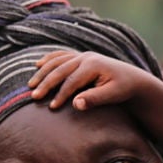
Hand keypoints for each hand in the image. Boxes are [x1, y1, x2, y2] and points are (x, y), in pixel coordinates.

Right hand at [29, 50, 158, 110]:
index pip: (72, 81)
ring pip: (57, 61)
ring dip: (43, 72)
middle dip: (46, 83)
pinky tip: (38, 64)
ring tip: (30, 85)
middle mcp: (86, 57)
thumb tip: (76, 104)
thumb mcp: (112, 95)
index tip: (52, 107)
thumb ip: (95, 99)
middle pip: (60, 69)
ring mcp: (82, 55)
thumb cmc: (123, 88)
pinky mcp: (80, 57)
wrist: (132, 78)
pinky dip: (49, 59)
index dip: (61, 94)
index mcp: (93, 65)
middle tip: (33, 96)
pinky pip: (61, 55)